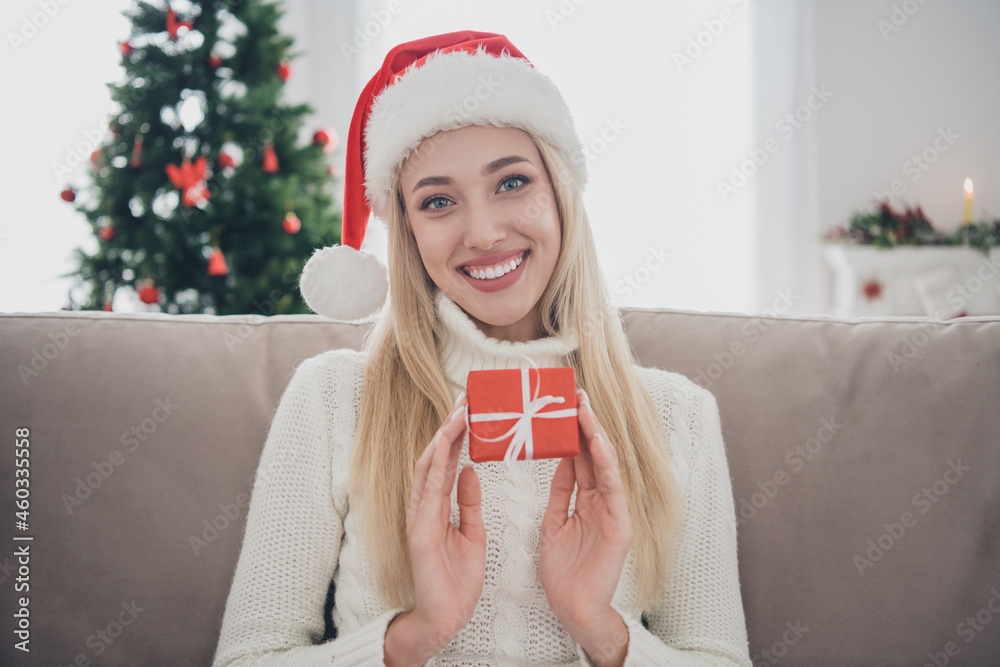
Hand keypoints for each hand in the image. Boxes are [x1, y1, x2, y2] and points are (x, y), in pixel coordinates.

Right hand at [404, 393, 485, 651]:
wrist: (445, 617)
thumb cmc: (456, 580)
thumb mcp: (471, 533)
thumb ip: (468, 502)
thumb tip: (470, 471)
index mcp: (436, 506)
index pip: (445, 462)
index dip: (456, 435)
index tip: (471, 410)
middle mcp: (424, 506)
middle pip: (434, 457)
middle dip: (449, 427)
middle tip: (466, 399)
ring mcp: (419, 517)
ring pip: (428, 467)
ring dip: (443, 438)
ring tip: (459, 413)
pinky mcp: (420, 531)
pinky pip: (428, 492)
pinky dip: (436, 466)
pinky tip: (445, 446)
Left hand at [539, 389, 633, 634]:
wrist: (574, 608)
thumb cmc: (564, 571)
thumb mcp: (554, 523)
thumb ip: (560, 493)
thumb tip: (561, 461)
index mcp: (587, 500)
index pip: (580, 458)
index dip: (572, 432)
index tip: (562, 406)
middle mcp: (603, 501)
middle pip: (593, 455)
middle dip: (584, 425)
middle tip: (575, 395)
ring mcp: (613, 511)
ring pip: (605, 465)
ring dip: (595, 436)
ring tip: (584, 409)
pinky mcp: (620, 525)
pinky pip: (612, 488)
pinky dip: (605, 464)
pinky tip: (595, 443)